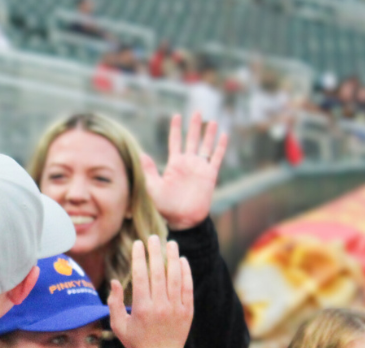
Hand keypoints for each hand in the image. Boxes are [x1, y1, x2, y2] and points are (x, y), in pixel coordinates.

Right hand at [108, 236, 193, 347]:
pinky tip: (182, 260)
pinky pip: (187, 288)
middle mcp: (160, 306)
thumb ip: (114, 303)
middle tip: (153, 237)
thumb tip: (114, 281)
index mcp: (142, 309)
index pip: (141, 276)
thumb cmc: (137, 342)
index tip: (138, 243)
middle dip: (155, 252)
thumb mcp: (119, 326)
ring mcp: (176, 308)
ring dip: (173, 258)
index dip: (139, 258)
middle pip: (158, 273)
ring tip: (171, 243)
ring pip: (175, 277)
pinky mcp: (187, 311)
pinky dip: (186, 273)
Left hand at [140, 112, 227, 230]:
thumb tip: (140, 153)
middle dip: (194, 126)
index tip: (177, 116)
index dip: (176, 129)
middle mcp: (188, 163)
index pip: (175, 142)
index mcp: (174, 164)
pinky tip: (224, 135)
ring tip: (212, 121)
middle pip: (192, 139)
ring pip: (206, 146)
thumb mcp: (152, 187)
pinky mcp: (210, 175)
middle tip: (197, 111)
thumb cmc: (164, 206)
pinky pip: (216, 158)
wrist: (181, 219)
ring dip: (209, 134)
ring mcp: (200, 168)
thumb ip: (148, 170)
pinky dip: (220, 147)